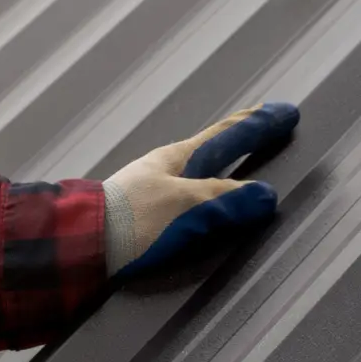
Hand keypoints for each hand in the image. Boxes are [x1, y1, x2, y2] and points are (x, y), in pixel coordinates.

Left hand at [103, 102, 295, 280]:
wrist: (76, 248)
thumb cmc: (130, 223)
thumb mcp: (185, 208)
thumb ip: (225, 202)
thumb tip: (266, 195)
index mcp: (177, 159)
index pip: (226, 136)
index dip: (257, 126)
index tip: (284, 113)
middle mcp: (166, 171)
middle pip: (213, 151)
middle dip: (242, 139)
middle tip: (267, 126)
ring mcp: (152, 194)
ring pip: (198, 175)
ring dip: (223, 168)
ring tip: (241, 165)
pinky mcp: (143, 222)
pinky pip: (187, 204)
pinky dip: (206, 199)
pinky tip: (206, 212)